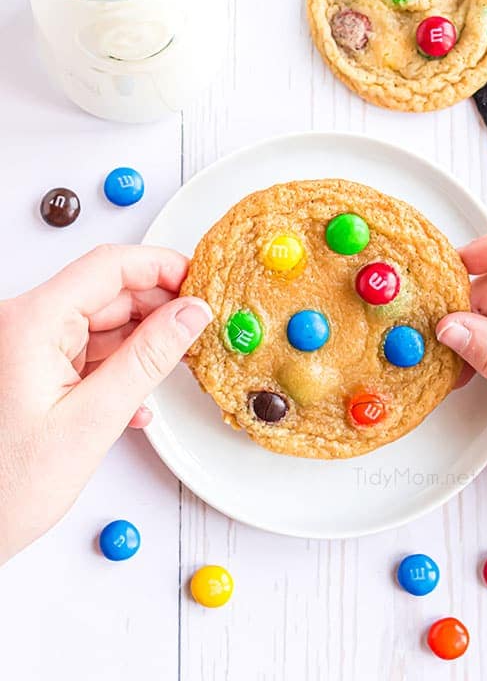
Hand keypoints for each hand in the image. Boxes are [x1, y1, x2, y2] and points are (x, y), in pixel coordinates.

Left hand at [0, 245, 211, 563]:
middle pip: (106, 292)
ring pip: (100, 323)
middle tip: (200, 326)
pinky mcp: (32, 371)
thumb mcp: (92, 421)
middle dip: (158, 307)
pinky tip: (139, 398)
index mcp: (31, 323)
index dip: (161, 266)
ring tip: (176, 365)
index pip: (108, 267)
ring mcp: (27, 347)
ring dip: (141, 343)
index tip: (200, 280)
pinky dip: (118, 367)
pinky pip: (86, 352)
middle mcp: (24, 325)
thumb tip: (189, 315)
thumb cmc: (5, 487)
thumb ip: (147, 360)